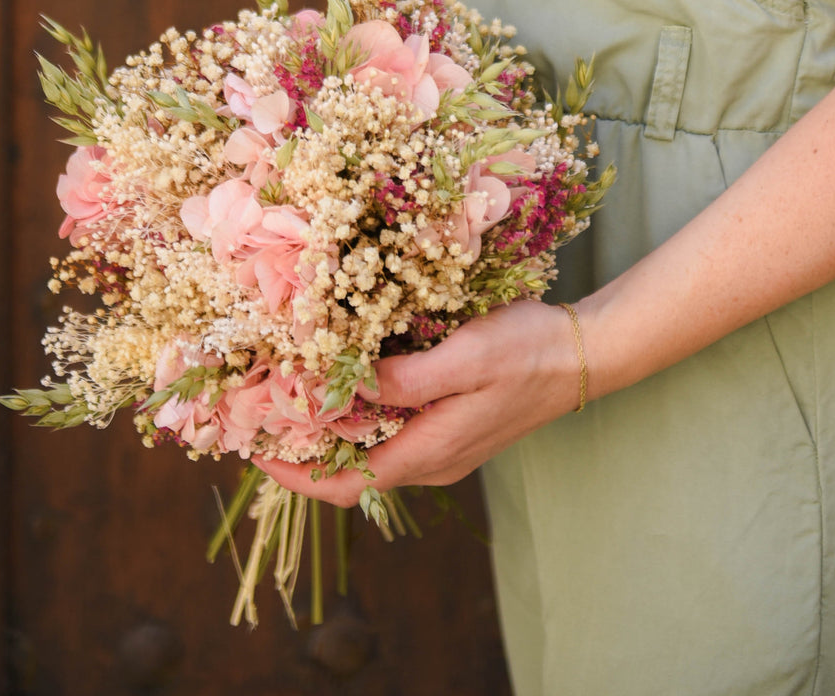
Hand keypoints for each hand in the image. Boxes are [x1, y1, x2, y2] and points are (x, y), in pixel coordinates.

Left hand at [255, 299, 584, 506]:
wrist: (584, 355)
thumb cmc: (527, 351)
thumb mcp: (465, 357)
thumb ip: (407, 379)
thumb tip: (347, 386)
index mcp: (429, 452)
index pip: (343, 483)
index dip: (291, 472)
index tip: (250, 446)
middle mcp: (431, 460)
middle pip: (349, 471)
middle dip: (299, 449)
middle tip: (258, 412)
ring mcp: (443, 446)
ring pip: (368, 451)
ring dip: (326, 432)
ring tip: (288, 396)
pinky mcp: (451, 426)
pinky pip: (390, 432)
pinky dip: (356, 416)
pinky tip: (343, 382)